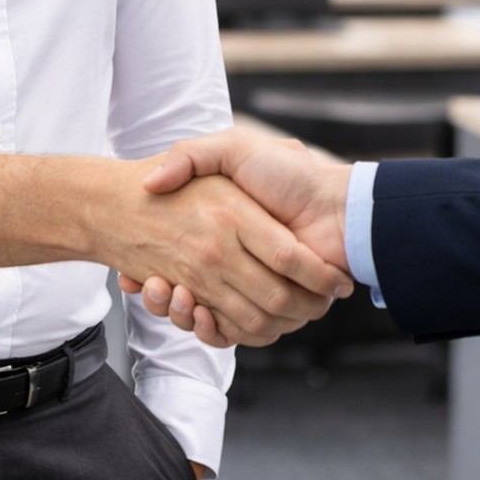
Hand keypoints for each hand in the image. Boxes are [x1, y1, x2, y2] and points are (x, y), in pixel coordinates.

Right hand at [118, 131, 352, 345]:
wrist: (340, 208)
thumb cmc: (292, 175)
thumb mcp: (234, 148)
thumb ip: (195, 155)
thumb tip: (151, 181)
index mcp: (225, 226)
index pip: (177, 255)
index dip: (155, 266)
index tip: (139, 269)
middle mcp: (233, 258)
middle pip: (186, 289)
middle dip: (165, 295)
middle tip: (150, 283)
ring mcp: (247, 283)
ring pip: (202, 314)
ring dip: (181, 313)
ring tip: (166, 292)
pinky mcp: (263, 305)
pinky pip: (230, 330)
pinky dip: (212, 330)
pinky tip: (198, 313)